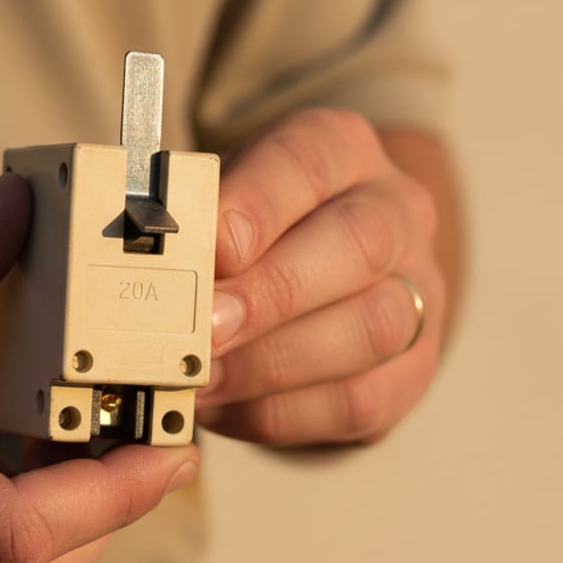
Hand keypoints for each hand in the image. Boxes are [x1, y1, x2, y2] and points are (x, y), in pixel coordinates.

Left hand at [195, 109, 449, 445]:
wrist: (320, 270)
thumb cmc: (254, 231)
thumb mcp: (223, 199)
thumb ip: (192, 223)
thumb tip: (144, 270)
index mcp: (341, 150)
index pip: (307, 159)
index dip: (256, 206)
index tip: (207, 250)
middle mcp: (394, 211)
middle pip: (357, 244)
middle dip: (271, 294)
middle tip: (203, 330)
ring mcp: (417, 290)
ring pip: (371, 328)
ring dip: (272, 364)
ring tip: (202, 380)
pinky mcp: (412, 368)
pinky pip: (358, 401)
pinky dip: (281, 413)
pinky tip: (225, 408)